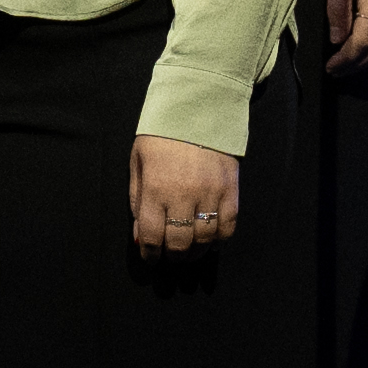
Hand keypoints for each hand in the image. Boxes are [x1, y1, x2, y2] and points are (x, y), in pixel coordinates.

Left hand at [129, 134, 242, 255]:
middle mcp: (183, 195)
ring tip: (190, 252)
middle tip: (171, 256)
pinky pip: (228, 226)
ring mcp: (210, 194)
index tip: (150, 258)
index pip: (151, 236)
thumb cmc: (161, 136)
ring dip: (196, 252)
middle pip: (179, 243)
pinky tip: (211, 241)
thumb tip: (140, 237)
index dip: (150, 254)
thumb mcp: (138, 164)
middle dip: (173, 256)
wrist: (198, 109)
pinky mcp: (230, 190)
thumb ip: (137, 201)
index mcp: (155, 189)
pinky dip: (219, 239)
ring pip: (204, 239)